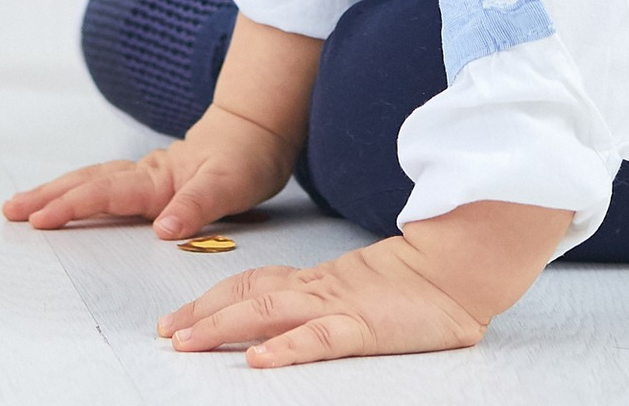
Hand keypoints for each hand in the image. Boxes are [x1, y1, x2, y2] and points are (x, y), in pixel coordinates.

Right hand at [0, 103, 296, 239]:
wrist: (257, 132)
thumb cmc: (246, 160)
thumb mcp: (231, 186)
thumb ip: (197, 206)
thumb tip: (164, 229)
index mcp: (157, 180)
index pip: (106, 194)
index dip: (72, 206)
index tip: (40, 220)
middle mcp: (143, 175)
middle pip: (86, 183)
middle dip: (46, 197)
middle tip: (10, 212)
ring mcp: (143, 175)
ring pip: (89, 180)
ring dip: (54, 192)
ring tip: (21, 205)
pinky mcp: (147, 179)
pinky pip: (101, 184)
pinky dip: (75, 190)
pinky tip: (62, 199)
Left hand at [157, 201, 570, 366]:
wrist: (463, 267)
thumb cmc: (418, 287)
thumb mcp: (360, 291)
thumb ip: (325, 301)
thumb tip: (284, 324)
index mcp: (317, 280)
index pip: (252, 282)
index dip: (211, 298)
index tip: (176, 317)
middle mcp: (318, 288)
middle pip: (248, 295)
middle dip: (202, 314)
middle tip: (165, 333)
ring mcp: (338, 304)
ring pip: (269, 312)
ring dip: (223, 327)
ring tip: (186, 342)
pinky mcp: (364, 325)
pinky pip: (319, 339)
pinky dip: (286, 349)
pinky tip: (259, 360)